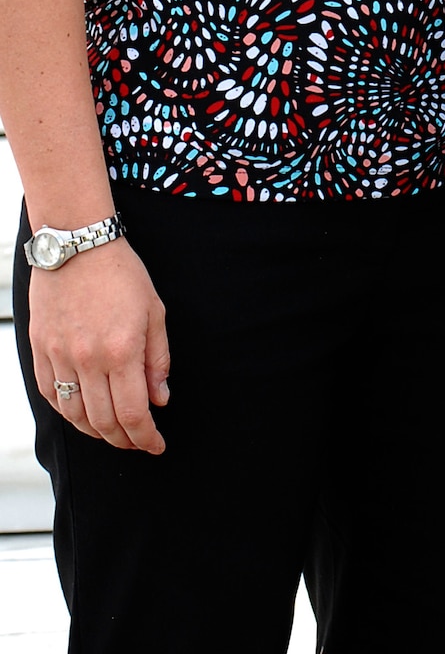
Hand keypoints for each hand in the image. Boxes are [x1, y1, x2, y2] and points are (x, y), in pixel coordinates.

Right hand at [28, 240, 170, 453]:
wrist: (78, 244)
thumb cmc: (122, 274)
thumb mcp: (155, 311)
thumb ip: (158, 359)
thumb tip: (160, 399)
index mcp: (122, 350)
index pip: (133, 413)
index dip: (146, 437)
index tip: (156, 445)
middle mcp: (88, 359)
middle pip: (104, 422)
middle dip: (124, 440)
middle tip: (138, 442)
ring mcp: (60, 356)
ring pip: (75, 415)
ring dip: (96, 432)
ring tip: (113, 432)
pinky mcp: (40, 349)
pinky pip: (51, 395)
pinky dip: (68, 412)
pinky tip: (83, 413)